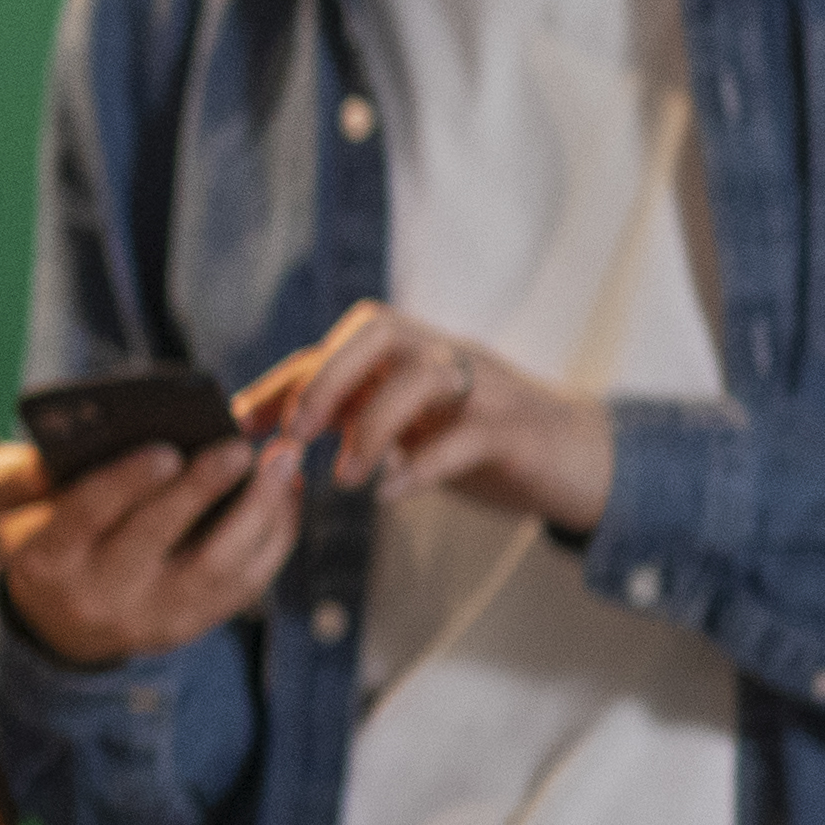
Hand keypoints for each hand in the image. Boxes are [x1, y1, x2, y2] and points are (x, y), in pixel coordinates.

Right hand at [0, 424, 299, 667]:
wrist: (58, 617)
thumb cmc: (36, 531)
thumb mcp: (4, 502)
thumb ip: (26, 470)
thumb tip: (90, 436)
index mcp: (45, 561)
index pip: (85, 518)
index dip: (126, 483)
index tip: (166, 450)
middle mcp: (96, 597)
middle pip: (156, 541)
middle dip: (202, 491)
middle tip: (241, 447)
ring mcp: (149, 619)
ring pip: (215, 568)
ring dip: (258, 513)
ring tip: (284, 461)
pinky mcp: (191, 625)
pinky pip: (244, 585)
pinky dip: (274, 537)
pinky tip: (287, 493)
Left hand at [243, 304, 615, 534]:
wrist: (584, 462)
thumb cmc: (482, 443)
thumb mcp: (412, 426)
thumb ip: (355, 416)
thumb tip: (277, 429)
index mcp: (415, 356)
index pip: (339, 346)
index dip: (285, 380)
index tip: (241, 424)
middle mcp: (447, 358)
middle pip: (379, 330)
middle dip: (326, 378)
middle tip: (296, 436)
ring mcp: (487, 389)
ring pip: (424, 375)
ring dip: (374, 424)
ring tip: (346, 477)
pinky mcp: (521, 431)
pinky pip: (472, 434)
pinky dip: (425, 463)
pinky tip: (391, 494)